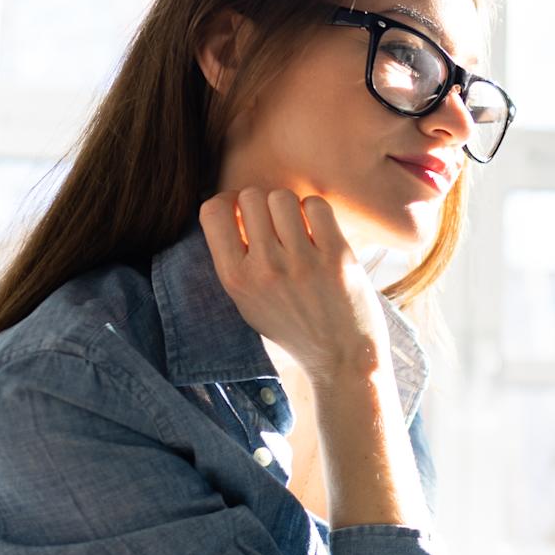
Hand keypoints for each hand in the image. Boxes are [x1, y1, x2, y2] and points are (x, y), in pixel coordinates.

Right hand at [199, 189, 387, 379]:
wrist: (341, 358)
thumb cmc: (293, 327)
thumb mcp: (248, 302)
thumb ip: (234, 259)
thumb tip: (230, 208)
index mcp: (236, 279)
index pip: (213, 212)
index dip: (229, 203)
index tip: (243, 214)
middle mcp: (265, 269)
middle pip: (251, 197)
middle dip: (263, 204)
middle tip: (277, 224)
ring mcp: (301, 262)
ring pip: (282, 197)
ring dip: (291, 207)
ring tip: (299, 229)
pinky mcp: (336, 257)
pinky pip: (317, 205)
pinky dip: (317, 211)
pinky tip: (320, 231)